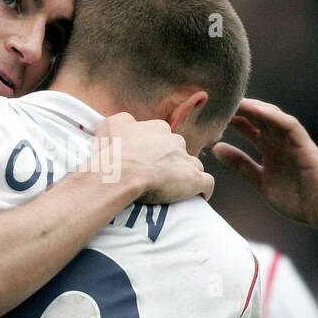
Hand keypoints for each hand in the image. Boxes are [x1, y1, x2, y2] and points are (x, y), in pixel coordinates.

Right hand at [95, 113, 213, 203]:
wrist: (120, 173)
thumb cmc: (112, 151)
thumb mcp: (110, 125)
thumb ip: (122, 122)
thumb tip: (127, 123)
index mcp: (158, 129)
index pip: (163, 136)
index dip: (156, 149)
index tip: (147, 160)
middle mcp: (175, 141)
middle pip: (179, 150)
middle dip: (172, 161)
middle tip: (157, 176)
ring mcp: (186, 160)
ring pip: (194, 165)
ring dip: (187, 175)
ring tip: (175, 189)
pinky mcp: (194, 179)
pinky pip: (207, 183)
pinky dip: (204, 189)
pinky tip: (199, 196)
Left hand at [211, 98, 317, 233]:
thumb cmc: (297, 199)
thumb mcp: (261, 181)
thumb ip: (240, 165)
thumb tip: (216, 149)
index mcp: (271, 149)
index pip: (249, 127)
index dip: (231, 119)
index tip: (211, 114)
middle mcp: (281, 141)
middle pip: (258, 117)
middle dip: (239, 109)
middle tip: (219, 102)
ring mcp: (293, 142)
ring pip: (272, 117)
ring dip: (254, 108)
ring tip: (235, 101)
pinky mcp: (305, 146)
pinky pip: (290, 125)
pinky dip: (274, 117)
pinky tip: (258, 111)